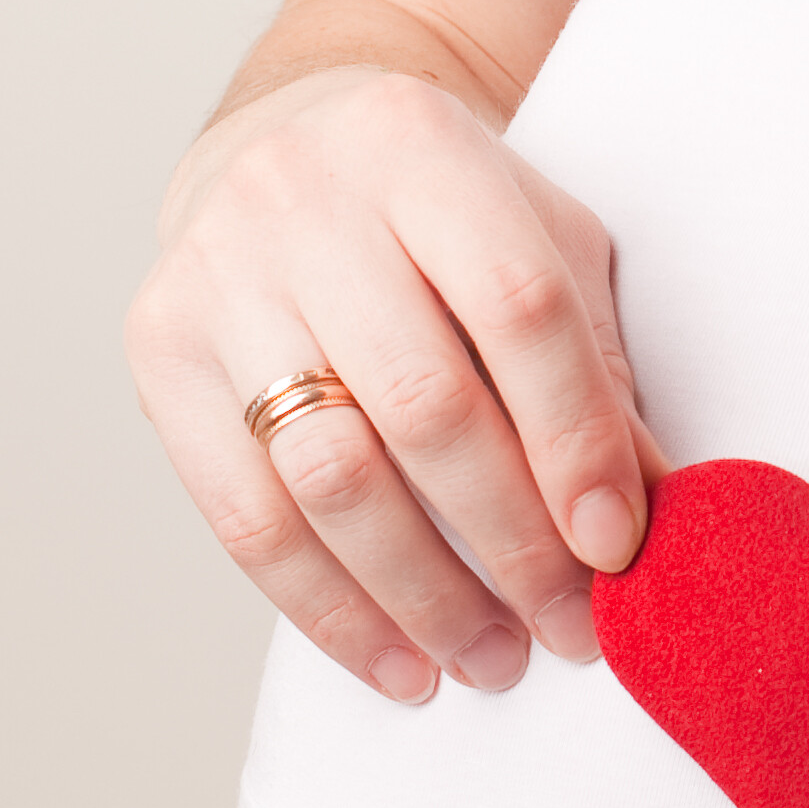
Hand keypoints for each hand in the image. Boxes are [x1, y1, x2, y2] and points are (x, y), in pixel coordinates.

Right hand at [123, 66, 659, 702]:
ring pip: (328, 473)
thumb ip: (596, 367)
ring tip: (493, 660)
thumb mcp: (542, 246)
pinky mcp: (159, 352)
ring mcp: (216, 275)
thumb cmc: (446, 219)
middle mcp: (302, 200)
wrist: (288, 144)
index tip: (617, 548)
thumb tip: (649, 516)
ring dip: (423, 593)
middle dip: (511, 540)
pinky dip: (329, 609)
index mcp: (421, 149)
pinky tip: (398, 663)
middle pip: (421, 404)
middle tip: (570, 629)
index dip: (574, 441)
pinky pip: (243, 514)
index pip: (517, 310)